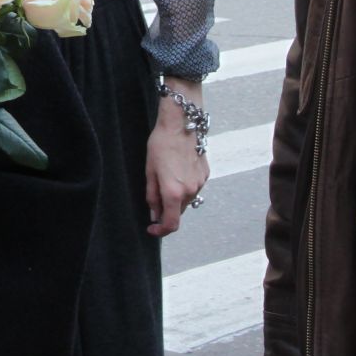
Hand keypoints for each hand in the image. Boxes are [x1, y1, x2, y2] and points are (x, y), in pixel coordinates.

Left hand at [144, 81, 207, 236]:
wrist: (182, 123)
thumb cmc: (161, 144)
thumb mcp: (149, 170)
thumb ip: (152, 195)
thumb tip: (154, 214)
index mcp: (174, 192)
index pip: (171, 224)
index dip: (160, 231)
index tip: (152, 228)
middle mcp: (190, 191)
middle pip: (178, 212)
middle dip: (166, 211)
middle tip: (154, 199)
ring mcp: (200, 183)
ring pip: (186, 200)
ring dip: (176, 198)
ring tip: (166, 178)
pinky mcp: (206, 174)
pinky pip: (194, 188)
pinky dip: (185, 187)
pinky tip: (177, 171)